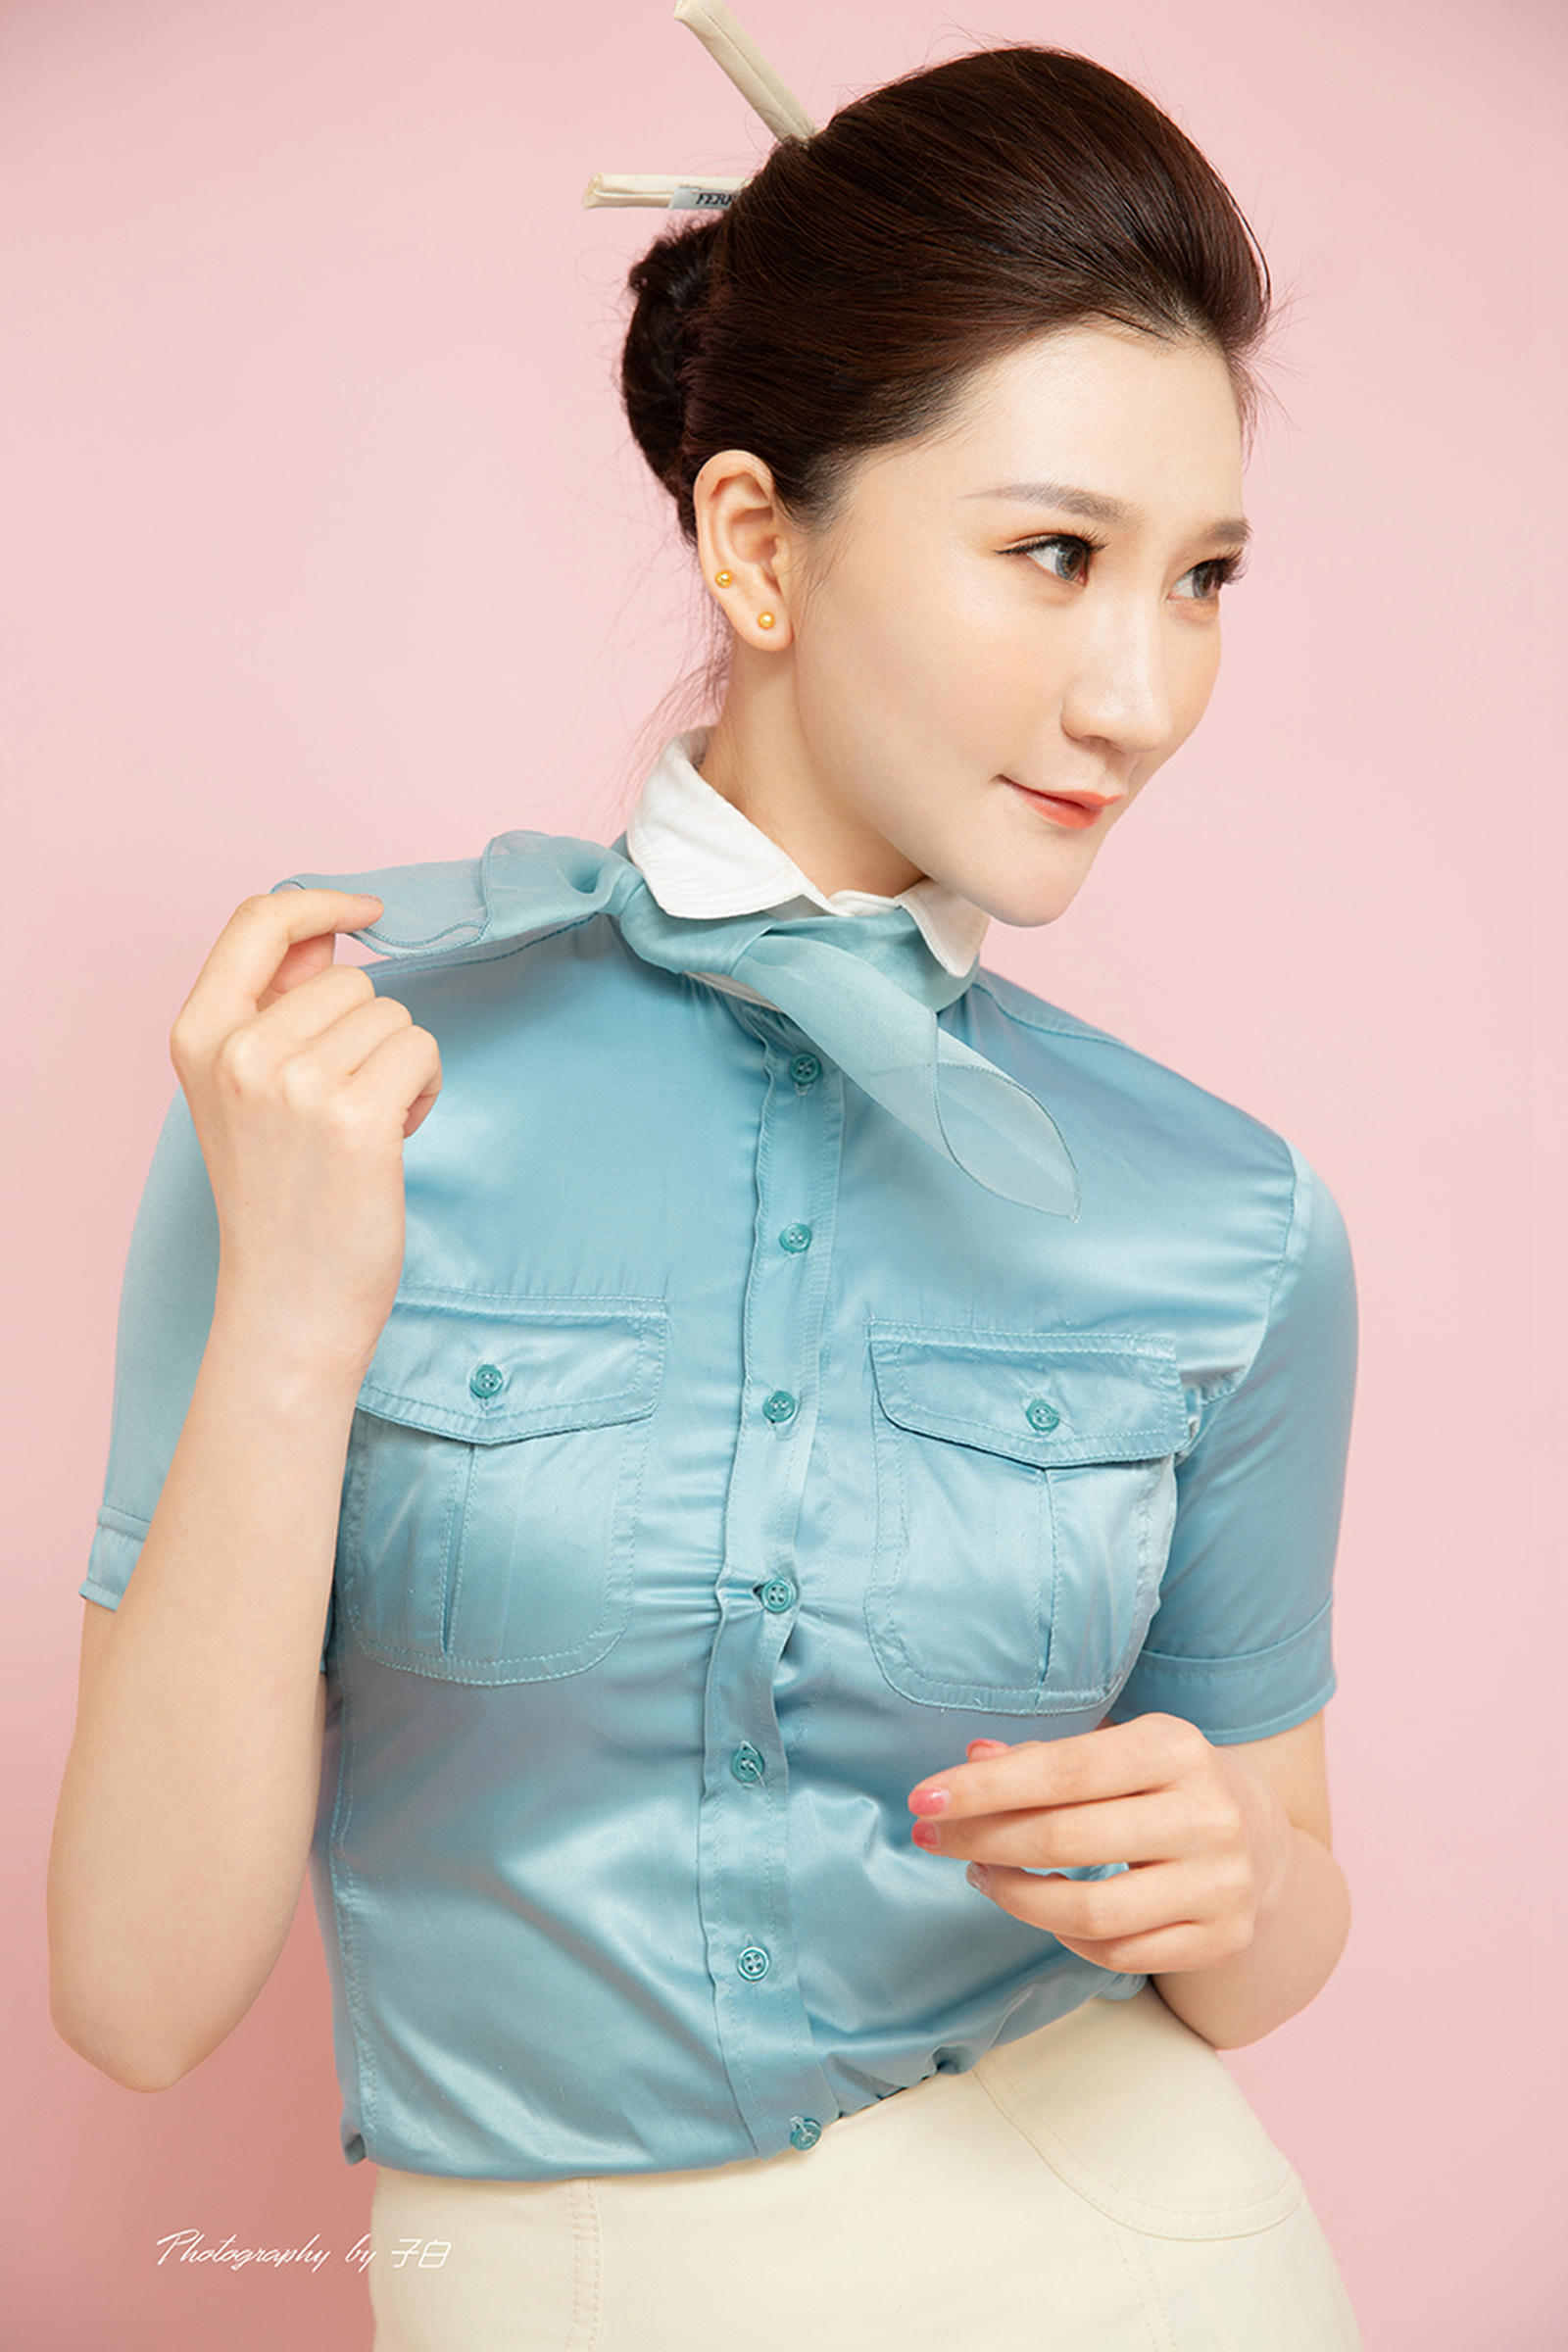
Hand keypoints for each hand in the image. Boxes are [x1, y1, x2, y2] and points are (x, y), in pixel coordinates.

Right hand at [168, 888, 442, 1371]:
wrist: (287, 1303)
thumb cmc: (278, 1198)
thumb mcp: (243, 1090)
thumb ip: (277, 1008)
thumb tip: (332, 932)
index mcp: (198, 1036)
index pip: (259, 920)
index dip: (322, 903)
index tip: (367, 912)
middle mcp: (240, 1052)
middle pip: (352, 979)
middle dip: (367, 1032)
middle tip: (343, 1105)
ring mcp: (296, 1083)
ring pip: (394, 1015)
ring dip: (397, 1064)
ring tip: (363, 1129)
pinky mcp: (356, 1116)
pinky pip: (421, 1050)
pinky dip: (423, 1089)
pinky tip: (393, 1138)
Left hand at [906, 1714, 1294, 1975]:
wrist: (1263, 1841)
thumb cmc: (1163, 1785)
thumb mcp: (1118, 1750)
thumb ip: (1045, 1757)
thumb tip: (971, 1760)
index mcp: (1178, 1748)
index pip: (1063, 1770)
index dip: (985, 1788)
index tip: (924, 1797)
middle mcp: (1208, 1815)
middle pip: (1067, 1840)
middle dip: (983, 1839)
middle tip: (932, 1837)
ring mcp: (1220, 1885)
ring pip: (1088, 1912)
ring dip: (1014, 1896)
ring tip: (980, 1873)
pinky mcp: (1220, 1940)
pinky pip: (1116, 1955)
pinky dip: (1061, 1936)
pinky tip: (1037, 1907)